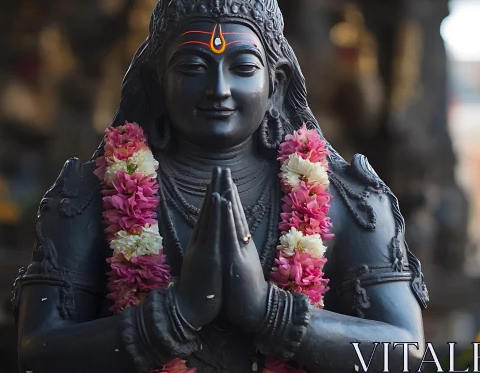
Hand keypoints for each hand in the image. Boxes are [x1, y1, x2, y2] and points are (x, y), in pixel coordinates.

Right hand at [172, 167, 223, 327]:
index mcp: (200, 244)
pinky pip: (215, 230)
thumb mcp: (201, 267)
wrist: (189, 311)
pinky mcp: (210, 256)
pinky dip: (218, 213)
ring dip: (216, 193)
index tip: (217, 180)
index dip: (212, 196)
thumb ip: (202, 253)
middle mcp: (200, 242)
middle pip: (208, 210)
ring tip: (220, 175)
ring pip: (211, 216)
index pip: (207, 215)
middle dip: (214, 187)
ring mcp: (204, 247)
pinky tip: (221, 199)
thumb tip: (205, 244)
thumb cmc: (198, 292)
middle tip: (219, 167)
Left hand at [220, 169, 268, 332]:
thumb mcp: (239, 266)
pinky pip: (230, 233)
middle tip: (223, 169)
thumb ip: (237, 253)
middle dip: (228, 189)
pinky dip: (226, 215)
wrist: (256, 310)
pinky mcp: (236, 257)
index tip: (224, 180)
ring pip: (233, 217)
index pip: (234, 216)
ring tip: (224, 178)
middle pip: (234, 211)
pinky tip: (223, 200)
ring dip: (228, 196)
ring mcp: (240, 248)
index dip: (229, 197)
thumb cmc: (245, 291)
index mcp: (240, 244)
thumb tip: (233, 243)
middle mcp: (242, 242)